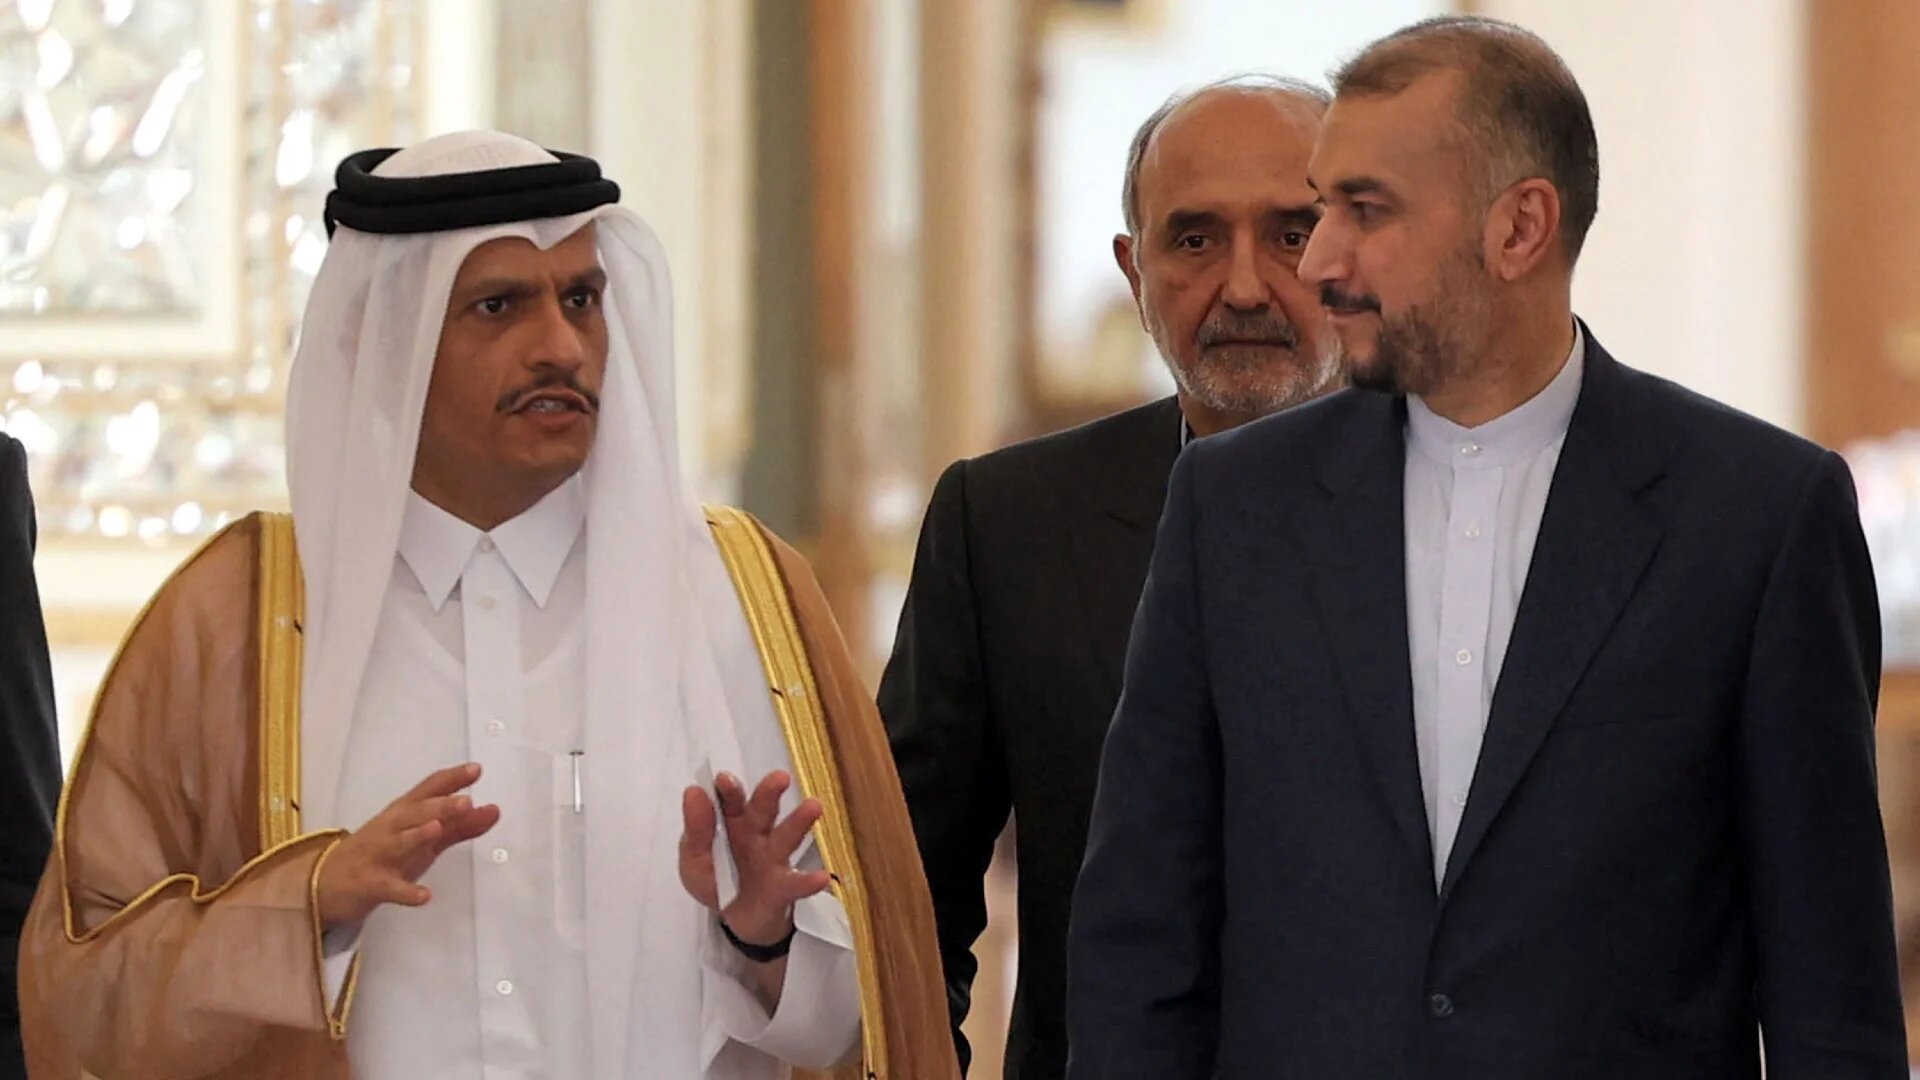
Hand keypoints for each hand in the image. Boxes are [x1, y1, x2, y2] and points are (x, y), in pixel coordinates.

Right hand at [315, 762, 501, 928]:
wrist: (326, 883)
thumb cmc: (383, 853)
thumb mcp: (423, 839)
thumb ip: (459, 826)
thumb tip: (494, 811)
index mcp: (404, 813)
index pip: (428, 790)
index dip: (452, 779)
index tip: (476, 769)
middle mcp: (391, 828)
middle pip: (415, 813)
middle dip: (440, 806)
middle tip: (466, 801)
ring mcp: (379, 856)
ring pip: (399, 843)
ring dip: (418, 835)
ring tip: (438, 829)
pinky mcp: (371, 885)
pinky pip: (390, 888)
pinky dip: (406, 892)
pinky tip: (424, 896)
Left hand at [679, 770, 830, 946]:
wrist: (736, 921)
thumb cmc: (715, 881)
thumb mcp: (694, 860)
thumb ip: (695, 831)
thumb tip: (693, 792)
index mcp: (733, 823)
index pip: (731, 801)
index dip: (729, 790)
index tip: (723, 780)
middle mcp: (757, 834)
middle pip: (763, 810)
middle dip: (769, 793)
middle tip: (780, 778)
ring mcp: (774, 859)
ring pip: (787, 836)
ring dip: (799, 821)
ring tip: (813, 806)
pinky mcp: (784, 888)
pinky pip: (797, 883)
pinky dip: (809, 881)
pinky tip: (821, 877)